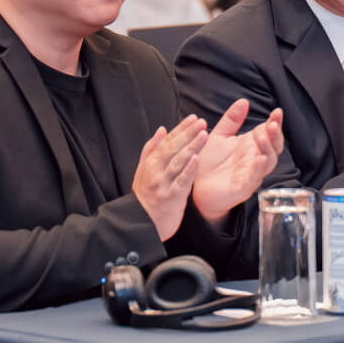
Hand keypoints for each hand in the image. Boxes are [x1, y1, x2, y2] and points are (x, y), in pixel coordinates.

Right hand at [131, 117, 206, 239]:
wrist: (140, 224)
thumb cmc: (145, 196)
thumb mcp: (143, 170)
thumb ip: (151, 149)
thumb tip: (162, 129)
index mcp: (151, 163)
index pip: (167, 142)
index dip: (180, 129)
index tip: (193, 118)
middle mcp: (156, 171)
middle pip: (173, 149)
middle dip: (188, 134)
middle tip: (201, 122)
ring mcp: (163, 184)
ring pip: (178, 162)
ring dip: (191, 147)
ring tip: (203, 135)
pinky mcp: (171, 198)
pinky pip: (181, 182)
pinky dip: (189, 170)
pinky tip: (197, 159)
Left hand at [191, 100, 284, 224]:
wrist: (194, 187)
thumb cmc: (209, 163)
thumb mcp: (219, 136)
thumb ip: (231, 120)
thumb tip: (244, 101)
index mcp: (250, 146)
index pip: (269, 133)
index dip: (275, 123)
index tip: (277, 111)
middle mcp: (254, 160)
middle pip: (274, 147)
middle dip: (276, 136)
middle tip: (273, 124)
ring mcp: (250, 174)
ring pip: (268, 163)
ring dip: (268, 150)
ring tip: (263, 137)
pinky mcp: (242, 188)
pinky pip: (254, 179)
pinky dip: (259, 170)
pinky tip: (260, 159)